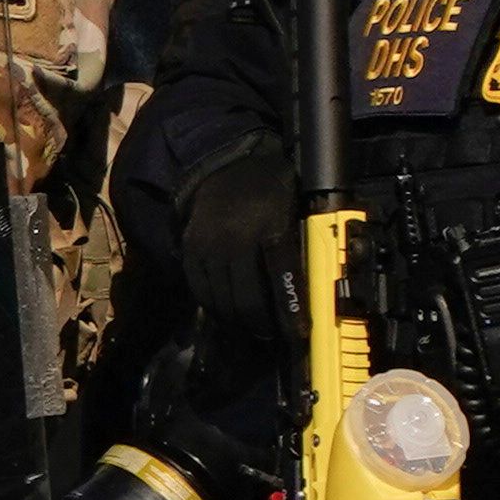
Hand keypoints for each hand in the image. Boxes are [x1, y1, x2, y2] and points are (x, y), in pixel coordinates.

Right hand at [157, 134, 298, 325]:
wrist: (223, 164)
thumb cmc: (267, 185)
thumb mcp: (292, 207)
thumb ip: (296, 242)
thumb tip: (309, 284)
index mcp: (269, 228)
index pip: (282, 280)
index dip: (290, 312)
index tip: (298, 335)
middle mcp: (235, 242)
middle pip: (247, 299)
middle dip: (262, 324)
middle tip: (273, 336)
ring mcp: (208, 249)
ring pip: (222, 301)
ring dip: (238, 321)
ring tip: (251, 329)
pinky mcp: (190, 253)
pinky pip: (201, 291)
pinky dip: (215, 307)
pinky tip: (227, 312)